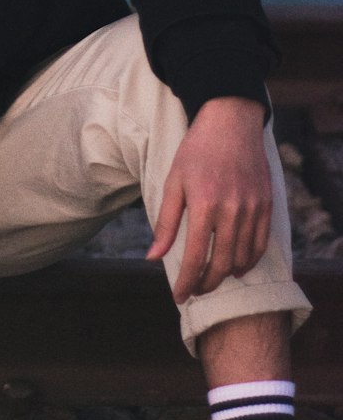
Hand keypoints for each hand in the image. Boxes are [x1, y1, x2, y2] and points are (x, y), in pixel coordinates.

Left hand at [146, 97, 271, 303]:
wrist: (230, 123)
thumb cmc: (196, 152)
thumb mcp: (173, 183)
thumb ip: (166, 223)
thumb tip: (153, 257)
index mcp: (204, 205)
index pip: (195, 257)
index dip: (186, 282)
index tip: (179, 296)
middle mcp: (231, 210)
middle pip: (221, 263)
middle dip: (206, 284)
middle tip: (194, 290)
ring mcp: (252, 208)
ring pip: (242, 257)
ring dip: (227, 274)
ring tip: (212, 280)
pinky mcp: (266, 204)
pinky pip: (261, 243)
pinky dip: (249, 260)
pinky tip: (237, 265)